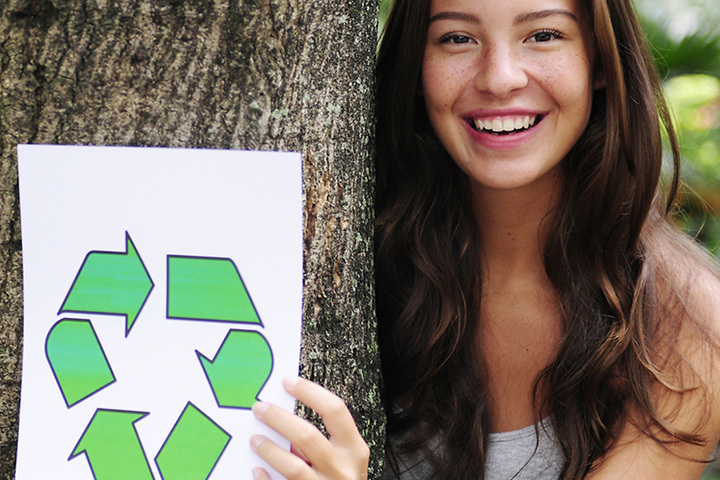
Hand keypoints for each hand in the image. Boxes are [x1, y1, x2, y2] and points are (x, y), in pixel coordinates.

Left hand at [250, 377, 369, 479]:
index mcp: (355, 450)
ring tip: (254, 439)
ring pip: (293, 467)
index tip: (287, 381)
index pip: (335, 410)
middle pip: (307, 436)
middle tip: (259, 408)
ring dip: (270, 450)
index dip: (310, 392)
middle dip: (279, 419)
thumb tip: (285, 415)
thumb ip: (322, 442)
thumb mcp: (344, 461)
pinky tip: (257, 471)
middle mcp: (344, 470)